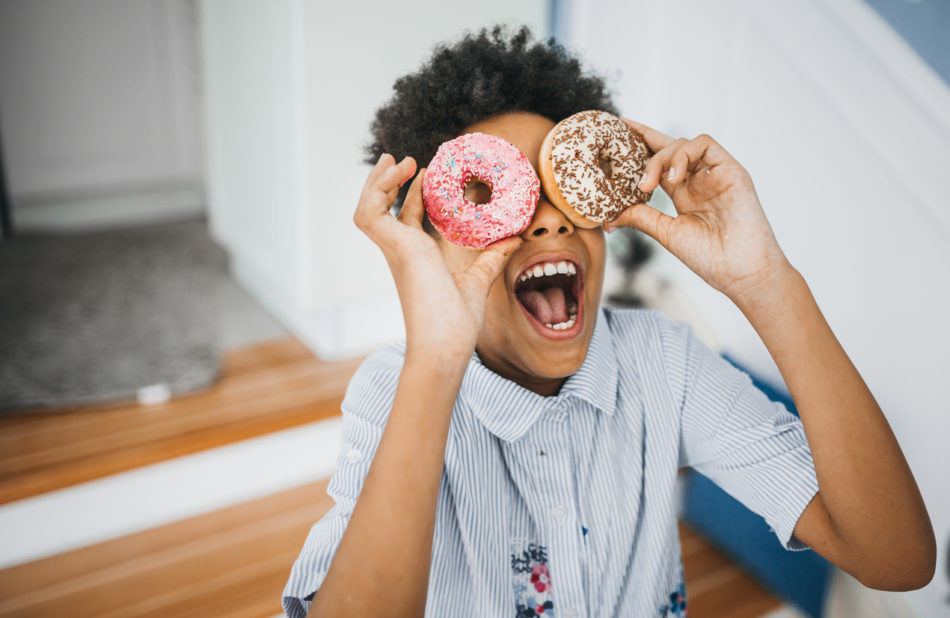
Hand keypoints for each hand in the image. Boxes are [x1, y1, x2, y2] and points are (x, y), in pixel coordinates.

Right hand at [354, 154, 521, 362]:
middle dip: (389, 181)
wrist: (444, 345)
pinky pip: (371, 212)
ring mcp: (395, 249)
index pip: (410, 219)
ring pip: (369, 207)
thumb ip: (492, 258)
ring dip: (379, 180)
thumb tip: (514, 238)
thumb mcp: (478, 281)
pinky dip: (378, 189)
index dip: (415, 194)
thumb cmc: (456, 324)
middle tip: (405, 159)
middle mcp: (401, 252)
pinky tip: (401, 172)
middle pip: (384, 209)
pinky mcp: (394, 247)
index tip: (429, 172)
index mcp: (418, 258)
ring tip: (399, 160)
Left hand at [605, 119, 791, 303]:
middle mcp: (699, 180)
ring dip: (660, 158)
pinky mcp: (731, 169)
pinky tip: (673, 178)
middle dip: (643, 139)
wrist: (740, 271)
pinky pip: (705, 144)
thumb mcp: (667, 233)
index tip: (617, 134)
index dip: (640, 146)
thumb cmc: (709, 258)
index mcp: (684, 194)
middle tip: (621, 155)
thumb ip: (641, 217)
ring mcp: (715, 174)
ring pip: (683, 144)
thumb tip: (608, 217)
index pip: (660, 163)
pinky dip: (683, 154)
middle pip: (669, 147)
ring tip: (647, 185)